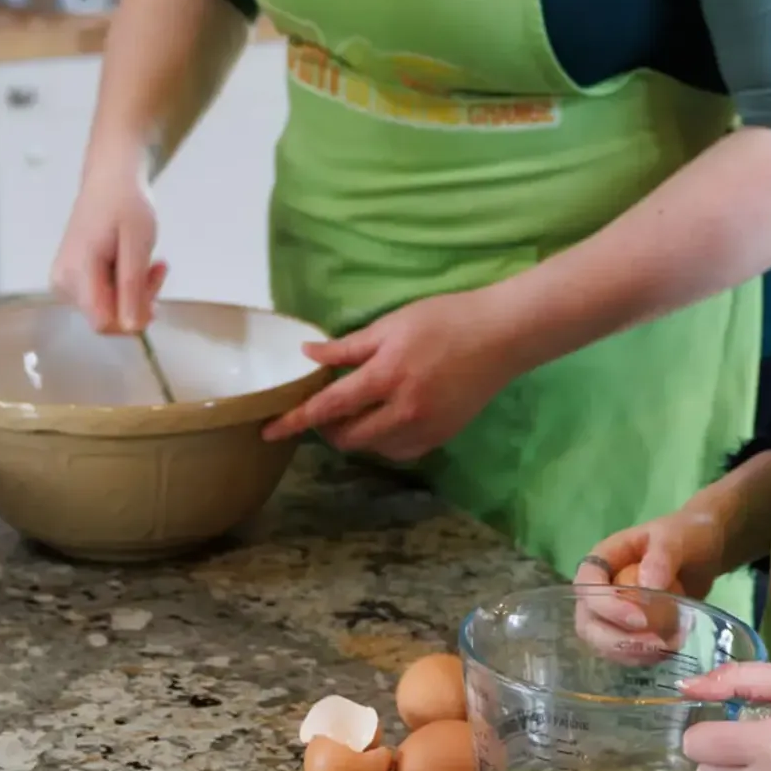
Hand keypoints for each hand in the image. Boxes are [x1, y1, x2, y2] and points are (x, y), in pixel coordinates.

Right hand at [51, 165, 166, 334]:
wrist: (109, 179)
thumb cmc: (125, 204)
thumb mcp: (137, 243)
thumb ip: (131, 285)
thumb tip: (130, 328)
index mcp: (76, 272)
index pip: (103, 323)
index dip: (132, 318)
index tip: (154, 292)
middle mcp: (63, 283)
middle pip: (108, 317)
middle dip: (139, 301)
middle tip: (158, 269)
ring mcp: (65, 282)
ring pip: (108, 310)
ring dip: (135, 293)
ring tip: (151, 264)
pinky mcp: (72, 280)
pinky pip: (103, 299)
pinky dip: (125, 287)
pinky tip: (135, 265)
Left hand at [262, 284, 530, 455]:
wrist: (500, 336)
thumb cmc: (443, 319)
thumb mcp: (390, 325)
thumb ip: (348, 347)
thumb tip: (308, 354)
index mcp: (386, 377)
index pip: (330, 407)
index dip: (296, 420)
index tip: (269, 429)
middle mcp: (404, 411)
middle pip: (348, 437)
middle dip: (326, 429)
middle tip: (320, 409)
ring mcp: (425, 429)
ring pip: (373, 448)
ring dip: (355, 435)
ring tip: (355, 409)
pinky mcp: (442, 437)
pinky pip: (399, 451)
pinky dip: (382, 440)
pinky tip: (383, 419)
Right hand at [571, 507, 727, 655]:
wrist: (704, 552)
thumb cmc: (685, 536)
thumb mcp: (674, 539)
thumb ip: (661, 557)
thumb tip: (647, 585)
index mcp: (603, 559)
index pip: (586, 585)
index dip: (606, 606)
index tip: (640, 620)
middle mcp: (601, 587)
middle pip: (587, 621)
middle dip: (615, 640)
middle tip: (654, 644)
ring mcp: (614, 611)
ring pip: (602, 642)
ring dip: (631, 653)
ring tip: (667, 648)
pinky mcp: (630, 629)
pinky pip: (625, 651)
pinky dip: (644, 657)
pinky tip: (670, 650)